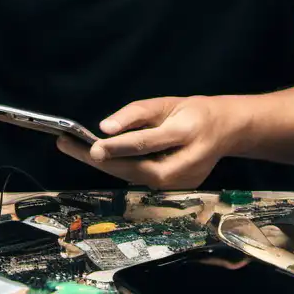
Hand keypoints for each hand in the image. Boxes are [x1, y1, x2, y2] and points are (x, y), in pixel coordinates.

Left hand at [55, 96, 245, 188]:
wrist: (226, 131)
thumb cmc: (194, 113)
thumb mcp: (167, 103)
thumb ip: (135, 115)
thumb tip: (105, 129)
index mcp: (188, 134)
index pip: (148, 143)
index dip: (119, 145)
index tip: (93, 144)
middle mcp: (186, 165)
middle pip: (136, 168)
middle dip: (100, 159)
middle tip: (67, 144)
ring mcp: (181, 183)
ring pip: (135, 176)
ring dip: (105, 164)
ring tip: (74, 147)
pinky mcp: (175, 189)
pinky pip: (141, 178)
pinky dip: (120, 167)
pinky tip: (99, 157)